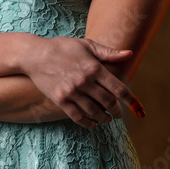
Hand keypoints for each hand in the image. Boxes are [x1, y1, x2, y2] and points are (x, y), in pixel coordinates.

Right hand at [23, 36, 145, 128]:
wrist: (35, 55)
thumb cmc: (62, 47)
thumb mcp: (86, 45)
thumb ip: (108, 53)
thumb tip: (129, 54)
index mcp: (94, 67)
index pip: (118, 88)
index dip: (129, 100)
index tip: (134, 105)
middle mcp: (85, 81)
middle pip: (108, 102)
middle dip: (116, 110)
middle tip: (118, 113)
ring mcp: (72, 92)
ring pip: (95, 112)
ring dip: (104, 118)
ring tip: (107, 119)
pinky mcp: (61, 100)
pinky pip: (78, 117)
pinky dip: (89, 123)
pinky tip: (93, 123)